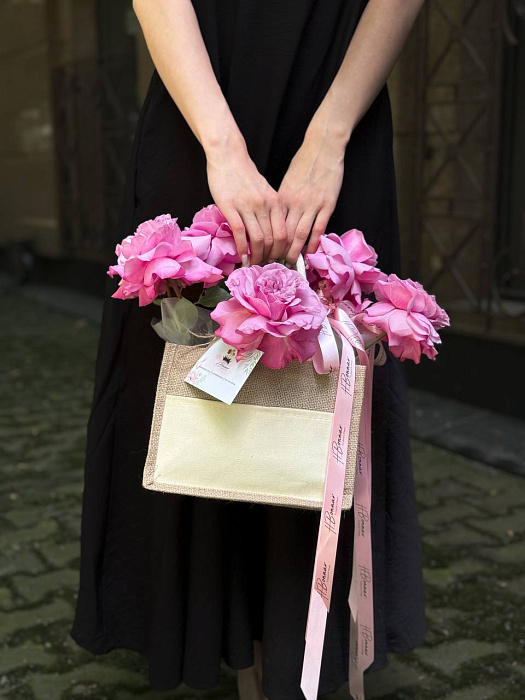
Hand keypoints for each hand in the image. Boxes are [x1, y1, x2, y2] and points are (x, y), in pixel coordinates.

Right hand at [205, 135, 286, 264]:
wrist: (228, 155)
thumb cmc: (245, 175)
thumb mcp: (265, 192)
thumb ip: (270, 210)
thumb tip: (272, 233)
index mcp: (276, 202)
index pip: (285, 233)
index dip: (283, 251)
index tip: (279, 260)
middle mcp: (264, 205)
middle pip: (274, 239)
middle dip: (271, 257)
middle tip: (266, 266)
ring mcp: (247, 206)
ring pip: (258, 239)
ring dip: (257, 256)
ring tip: (254, 264)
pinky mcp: (230, 207)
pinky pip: (240, 233)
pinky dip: (242, 249)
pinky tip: (242, 257)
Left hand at [278, 125, 345, 264]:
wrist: (323, 147)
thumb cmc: (303, 163)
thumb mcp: (286, 183)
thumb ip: (281, 202)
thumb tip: (273, 219)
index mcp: (282, 198)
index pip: (271, 226)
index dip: (265, 242)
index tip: (261, 254)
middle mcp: (295, 203)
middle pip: (283, 233)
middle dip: (277, 252)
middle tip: (272, 265)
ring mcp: (312, 204)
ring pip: (299, 234)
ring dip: (294, 252)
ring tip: (289, 264)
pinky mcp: (327, 204)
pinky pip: (318, 228)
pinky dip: (313, 243)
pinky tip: (309, 253)